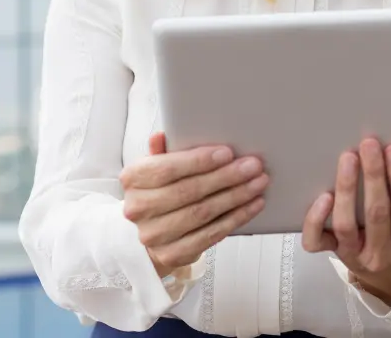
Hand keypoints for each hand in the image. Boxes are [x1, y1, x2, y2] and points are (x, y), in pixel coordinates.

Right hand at [120, 132, 268, 277]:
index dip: (199, 161)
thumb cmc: (161, 192)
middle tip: (252, 166)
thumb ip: (162, 151)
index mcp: (133, 179)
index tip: (227, 153)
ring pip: (202, 213)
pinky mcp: (172, 254)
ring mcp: (154, 235)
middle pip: (189, 191)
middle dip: (226, 177)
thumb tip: (162, 136)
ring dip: (236, 197)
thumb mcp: (157, 166)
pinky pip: (210, 234)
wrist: (153, 232)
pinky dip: (236, 218)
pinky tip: (252, 205)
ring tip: (257, 183)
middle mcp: (139, 208)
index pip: (167, 169)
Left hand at [300, 138, 390, 305]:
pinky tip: (322, 195)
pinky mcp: (331, 252)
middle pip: (377, 214)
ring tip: (346, 157)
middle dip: (373, 177)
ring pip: (347, 225)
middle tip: (369, 143)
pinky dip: (315, 220)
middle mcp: (383, 253)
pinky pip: (317, 241)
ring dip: (347, 190)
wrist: (386, 280)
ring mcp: (354, 254)